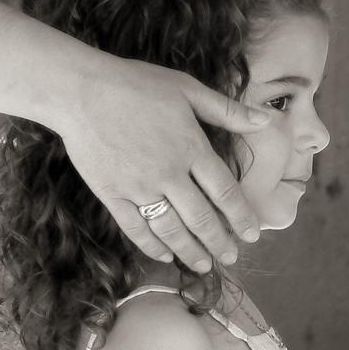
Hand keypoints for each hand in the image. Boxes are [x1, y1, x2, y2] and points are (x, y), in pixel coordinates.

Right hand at [59, 57, 269, 271]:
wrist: (82, 92)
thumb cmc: (135, 84)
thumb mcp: (186, 89)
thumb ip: (226, 110)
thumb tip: (266, 120)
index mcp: (191, 148)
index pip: (225, 192)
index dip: (241, 216)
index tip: (252, 234)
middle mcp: (169, 174)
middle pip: (201, 218)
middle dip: (219, 242)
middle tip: (230, 257)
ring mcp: (139, 188)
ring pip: (171, 230)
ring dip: (190, 251)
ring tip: (203, 265)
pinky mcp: (112, 195)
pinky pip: (135, 228)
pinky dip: (151, 245)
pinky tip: (163, 255)